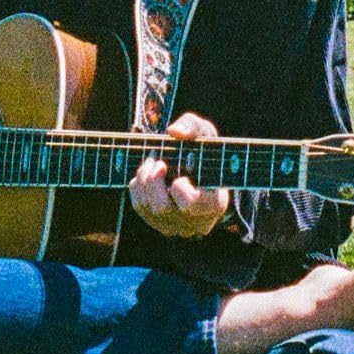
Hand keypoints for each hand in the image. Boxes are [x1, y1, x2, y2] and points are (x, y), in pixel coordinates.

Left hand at [129, 112, 230, 239]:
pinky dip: (139, 186)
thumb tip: (173, 132)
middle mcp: (196, 222)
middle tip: (157, 161)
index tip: (179, 177)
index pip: (191, 205)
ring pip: (148, 208)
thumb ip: (193, 126)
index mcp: (214, 203)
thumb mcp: (205, 134)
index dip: (179, 189)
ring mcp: (177, 226)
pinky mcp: (160, 224)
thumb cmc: (204, 152)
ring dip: (144, 179)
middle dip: (153, 180)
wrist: (198, 170)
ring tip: (152, 162)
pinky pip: (139, 206)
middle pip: (162, 208)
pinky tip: (148, 174)